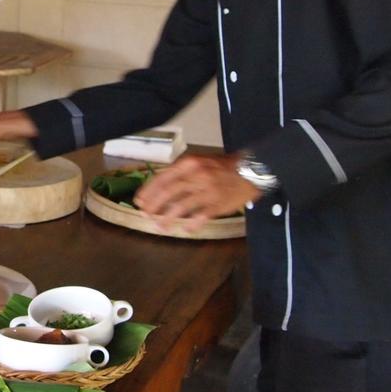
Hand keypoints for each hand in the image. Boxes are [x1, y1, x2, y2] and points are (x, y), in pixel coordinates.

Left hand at [133, 153, 261, 230]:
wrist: (250, 170)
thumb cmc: (220, 167)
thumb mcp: (199, 162)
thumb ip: (180, 172)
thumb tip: (159, 186)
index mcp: (189, 164)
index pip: (162, 178)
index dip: (148, 191)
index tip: (139, 201)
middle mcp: (197, 176)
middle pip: (168, 192)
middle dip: (153, 205)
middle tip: (145, 214)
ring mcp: (208, 191)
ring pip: (181, 206)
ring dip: (167, 218)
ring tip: (159, 226)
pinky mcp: (218, 204)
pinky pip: (201, 216)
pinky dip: (191, 224)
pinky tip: (185, 229)